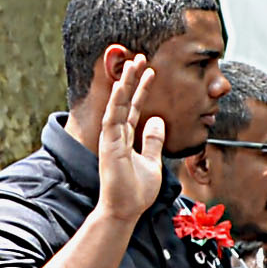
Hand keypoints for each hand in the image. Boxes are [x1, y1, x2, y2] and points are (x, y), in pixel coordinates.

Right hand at [80, 45, 166, 226]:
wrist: (125, 210)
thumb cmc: (137, 191)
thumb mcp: (153, 162)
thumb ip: (153, 141)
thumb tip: (158, 120)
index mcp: (125, 138)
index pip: (134, 108)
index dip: (141, 89)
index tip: (150, 71)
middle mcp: (116, 135)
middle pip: (125, 101)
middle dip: (132, 79)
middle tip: (140, 57)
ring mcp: (111, 139)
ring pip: (118, 105)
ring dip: (125, 84)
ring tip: (133, 63)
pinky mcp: (108, 145)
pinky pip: (112, 118)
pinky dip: (116, 101)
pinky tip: (121, 86)